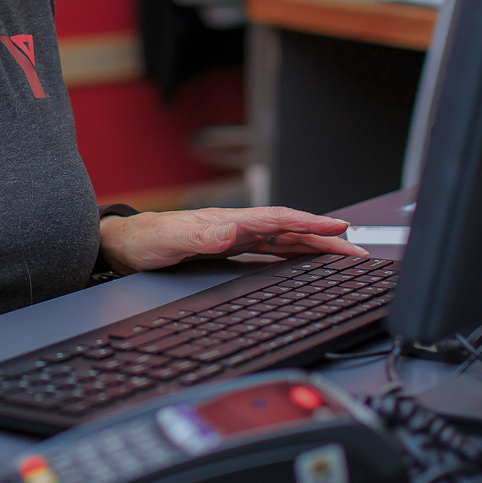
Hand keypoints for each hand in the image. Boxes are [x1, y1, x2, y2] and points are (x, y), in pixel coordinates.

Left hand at [99, 207, 369, 274]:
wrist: (124, 246)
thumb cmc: (144, 241)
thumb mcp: (169, 240)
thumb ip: (200, 235)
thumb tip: (230, 230)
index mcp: (228, 221)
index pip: (278, 221)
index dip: (310, 225)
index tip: (339, 230)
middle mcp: (236, 227)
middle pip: (289, 230)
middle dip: (324, 238)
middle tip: (358, 250)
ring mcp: (235, 237)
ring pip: (284, 240)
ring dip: (313, 246)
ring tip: (344, 255)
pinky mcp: (230, 250)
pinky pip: (270, 251)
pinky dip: (293, 253)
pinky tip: (306, 261)